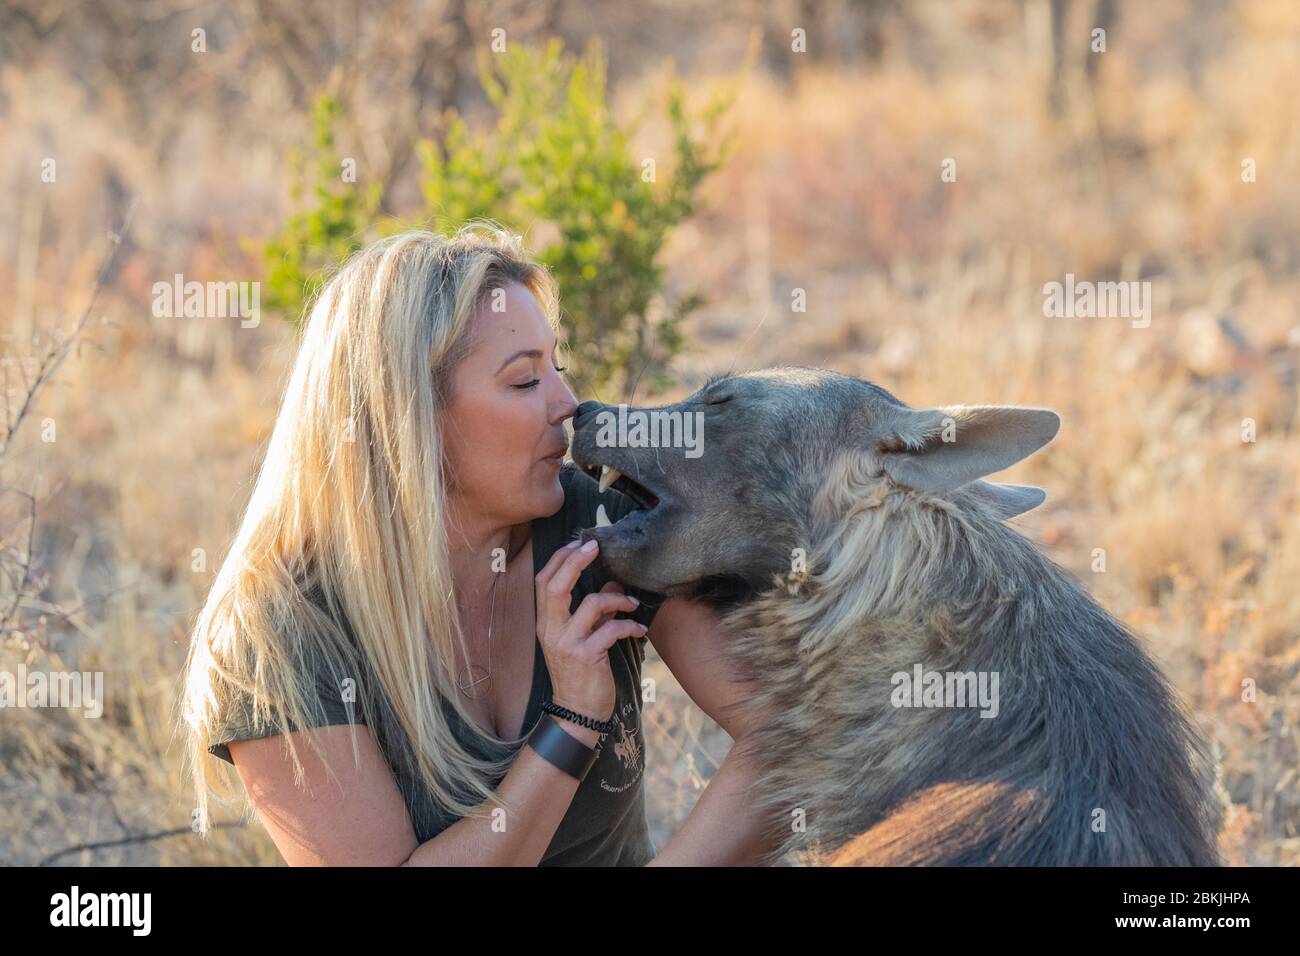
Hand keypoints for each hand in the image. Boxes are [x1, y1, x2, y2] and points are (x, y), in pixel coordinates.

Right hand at [533, 539, 645, 724]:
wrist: (577, 713)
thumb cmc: (580, 673)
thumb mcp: (580, 638)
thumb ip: (591, 610)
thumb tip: (612, 580)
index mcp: (545, 623)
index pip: (543, 582)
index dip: (559, 559)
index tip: (580, 544)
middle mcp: (551, 631)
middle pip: (555, 586)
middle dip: (575, 562)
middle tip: (596, 547)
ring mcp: (567, 644)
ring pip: (590, 604)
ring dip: (617, 598)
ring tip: (632, 603)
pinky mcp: (587, 657)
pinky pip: (611, 629)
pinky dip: (629, 624)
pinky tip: (639, 629)